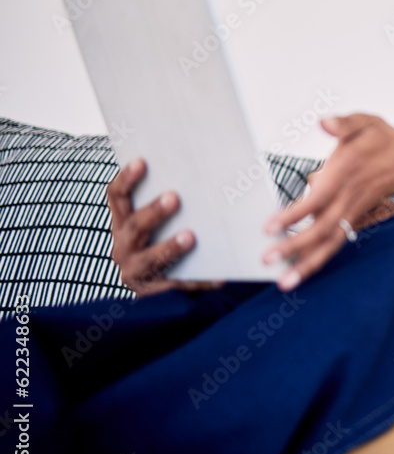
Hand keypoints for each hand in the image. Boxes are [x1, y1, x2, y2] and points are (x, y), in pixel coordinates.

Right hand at [107, 159, 223, 296]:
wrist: (156, 288)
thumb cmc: (164, 240)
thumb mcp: (157, 222)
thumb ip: (168, 201)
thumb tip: (202, 172)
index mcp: (122, 222)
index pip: (116, 196)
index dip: (127, 179)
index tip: (142, 161)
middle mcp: (123, 246)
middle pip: (134, 226)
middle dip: (153, 212)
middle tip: (174, 197)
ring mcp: (135, 271)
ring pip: (150, 260)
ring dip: (169, 247)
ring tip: (190, 237)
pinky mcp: (155, 292)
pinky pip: (177, 285)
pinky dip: (198, 280)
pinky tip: (218, 276)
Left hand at [262, 114, 393, 290]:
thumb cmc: (381, 138)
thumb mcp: (365, 122)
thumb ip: (344, 123)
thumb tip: (325, 123)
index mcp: (346, 172)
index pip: (319, 199)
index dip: (295, 214)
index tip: (270, 226)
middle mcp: (349, 196)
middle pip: (322, 229)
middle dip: (295, 247)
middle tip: (267, 259)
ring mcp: (352, 210)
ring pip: (330, 242)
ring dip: (308, 263)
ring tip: (285, 283)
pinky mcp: (353, 217)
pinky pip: (336, 242)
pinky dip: (318, 259)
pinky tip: (299, 271)